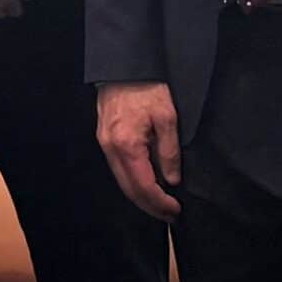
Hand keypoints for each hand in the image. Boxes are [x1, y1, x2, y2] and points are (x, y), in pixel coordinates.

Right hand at [95, 80, 182, 218]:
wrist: (124, 67)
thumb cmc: (148, 89)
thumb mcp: (168, 118)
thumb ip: (169, 152)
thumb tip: (172, 180)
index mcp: (127, 145)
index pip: (143, 186)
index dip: (160, 202)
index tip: (176, 210)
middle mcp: (111, 149)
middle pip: (129, 189)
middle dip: (150, 206)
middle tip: (170, 215)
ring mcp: (104, 144)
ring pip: (121, 181)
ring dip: (141, 196)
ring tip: (161, 204)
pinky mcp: (104, 139)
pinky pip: (118, 169)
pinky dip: (133, 182)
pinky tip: (147, 184)